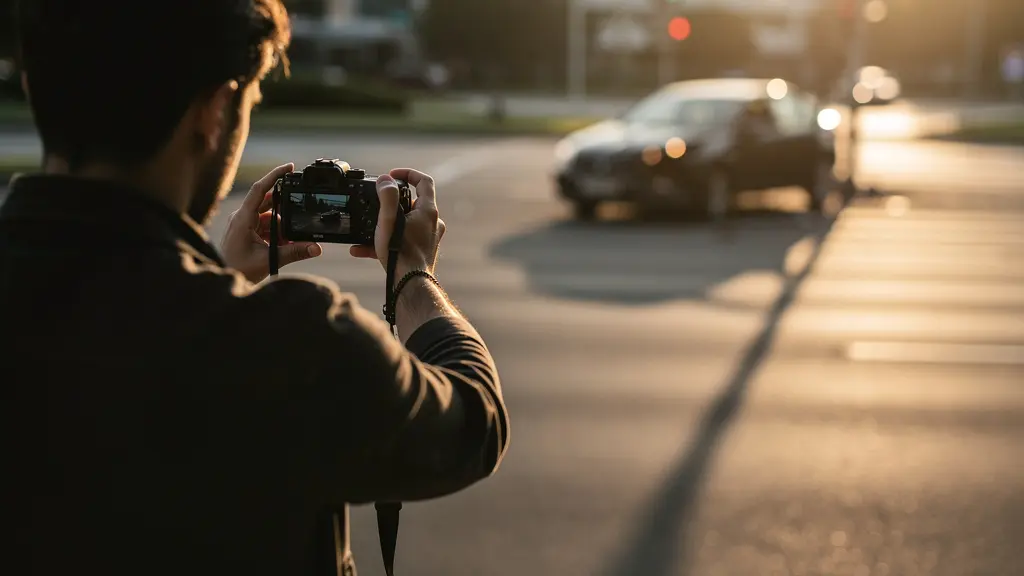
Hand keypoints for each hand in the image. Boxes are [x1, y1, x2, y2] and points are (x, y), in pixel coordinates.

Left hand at [221, 163, 322, 282]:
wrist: (222, 279)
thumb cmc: (237, 269)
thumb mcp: (269, 260)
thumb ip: (294, 252)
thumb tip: (316, 248)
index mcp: (243, 218)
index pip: (259, 189)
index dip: (275, 175)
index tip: (290, 167)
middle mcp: (242, 217)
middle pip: (268, 202)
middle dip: (286, 211)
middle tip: (299, 218)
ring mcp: (243, 223)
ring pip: (269, 216)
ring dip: (282, 226)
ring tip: (289, 242)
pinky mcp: (246, 231)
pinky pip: (265, 225)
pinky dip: (276, 233)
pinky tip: (283, 245)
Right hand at [350, 168, 444, 280]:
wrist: (409, 285)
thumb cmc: (400, 253)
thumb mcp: (389, 220)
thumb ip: (387, 197)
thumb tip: (385, 180)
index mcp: (428, 211)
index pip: (424, 181)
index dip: (408, 174)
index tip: (391, 176)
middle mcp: (433, 223)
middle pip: (413, 202)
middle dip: (392, 203)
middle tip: (376, 205)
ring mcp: (428, 238)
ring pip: (405, 223)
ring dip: (385, 224)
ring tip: (366, 231)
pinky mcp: (421, 251)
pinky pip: (402, 240)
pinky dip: (386, 241)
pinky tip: (361, 250)